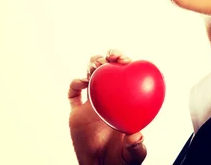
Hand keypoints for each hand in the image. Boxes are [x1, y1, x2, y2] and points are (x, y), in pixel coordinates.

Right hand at [68, 49, 147, 164]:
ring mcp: (93, 104)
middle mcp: (109, 98)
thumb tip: (137, 136)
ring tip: (96, 66)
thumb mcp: (132, 154)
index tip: (126, 60)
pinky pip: (73, 93)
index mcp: (124, 102)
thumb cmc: (119, 159)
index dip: (126, 62)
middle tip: (111, 58)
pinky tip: (81, 82)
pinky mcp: (77, 112)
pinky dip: (75, 83)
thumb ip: (136, 146)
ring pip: (92, 75)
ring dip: (93, 65)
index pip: (127, 75)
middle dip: (110, 57)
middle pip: (109, 69)